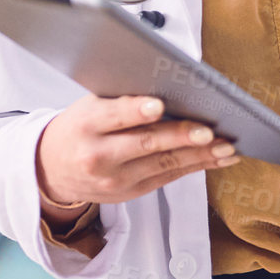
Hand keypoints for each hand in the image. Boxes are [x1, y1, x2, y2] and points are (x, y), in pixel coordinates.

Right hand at [34, 95, 239, 212]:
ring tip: (227, 146)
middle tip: (208, 131)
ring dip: (200, 156)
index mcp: (87, 125)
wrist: (52, 170)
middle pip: (145, 144)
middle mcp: (100, 156)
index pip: (114, 116)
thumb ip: (122, 98)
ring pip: (164, 164)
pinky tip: (219, 158)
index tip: (158, 105)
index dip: (136, 110)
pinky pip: (169, 177)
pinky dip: (197, 166)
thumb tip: (170, 85)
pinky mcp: (130, 193)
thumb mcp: (89, 106)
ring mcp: (116, 180)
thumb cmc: (79, 127)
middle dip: (180, 137)